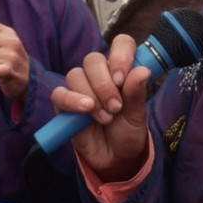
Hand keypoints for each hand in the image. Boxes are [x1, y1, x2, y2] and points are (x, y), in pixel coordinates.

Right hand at [51, 34, 150, 181]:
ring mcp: (80, 87)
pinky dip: (71, 100)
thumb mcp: (137, 116)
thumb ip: (137, 93)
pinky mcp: (64, 103)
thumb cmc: (127, 132)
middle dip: (104, 84)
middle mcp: (99, 74)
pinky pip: (59, 93)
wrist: (114, 158)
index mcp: (121, 70)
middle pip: (93, 59)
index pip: (120, 44)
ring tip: (106, 118)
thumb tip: (143, 71)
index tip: (122, 78)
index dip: (120, 55)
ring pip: (76, 74)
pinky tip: (85, 111)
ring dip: (92, 96)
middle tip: (116, 107)